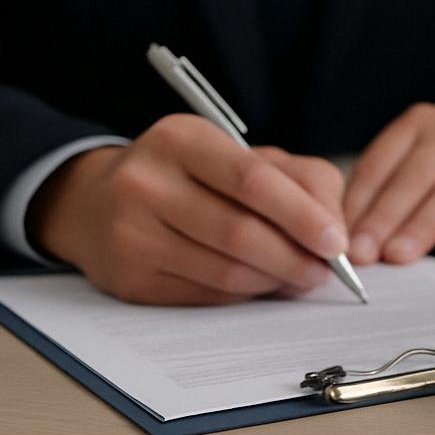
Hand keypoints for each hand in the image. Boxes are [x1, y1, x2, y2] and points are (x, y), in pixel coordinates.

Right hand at [30, 115, 349, 304]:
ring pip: (225, 271)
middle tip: (326, 272)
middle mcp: (146, 182)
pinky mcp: (129, 278)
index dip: (301, 215)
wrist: (97, 203)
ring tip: (300, 278)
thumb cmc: (190, 176)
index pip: (251, 180)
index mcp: (181, 139)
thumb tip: (337, 232)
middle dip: (295, 258)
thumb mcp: (242, 156)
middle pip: (240, 232)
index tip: (336, 242)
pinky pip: (206, 295)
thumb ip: (302, 180)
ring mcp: (131, 233)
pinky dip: (245, 294)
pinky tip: (260, 284)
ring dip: (275, 281)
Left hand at [343, 105, 434, 263]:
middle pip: (415, 175)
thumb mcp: (426, 153)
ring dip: (422, 225)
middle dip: (385, 217)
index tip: (341, 237)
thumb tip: (354, 235)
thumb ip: (392, 185)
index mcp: (422, 123)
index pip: (382, 162)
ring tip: (399, 255)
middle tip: (363, 253)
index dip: (359, 202)